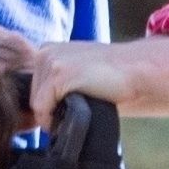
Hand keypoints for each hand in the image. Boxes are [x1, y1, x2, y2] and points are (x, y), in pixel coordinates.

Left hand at [0, 27, 139, 127]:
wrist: (136, 71)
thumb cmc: (112, 77)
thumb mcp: (78, 70)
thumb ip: (57, 82)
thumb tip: (40, 109)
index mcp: (48, 50)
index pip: (32, 87)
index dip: (46, 104)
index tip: (64, 109)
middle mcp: (45, 52)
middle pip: (32, 96)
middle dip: (49, 110)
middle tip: (75, 110)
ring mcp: (51, 62)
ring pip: (36, 104)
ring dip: (53, 116)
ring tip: (78, 109)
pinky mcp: (59, 75)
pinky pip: (43, 108)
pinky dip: (55, 119)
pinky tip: (76, 112)